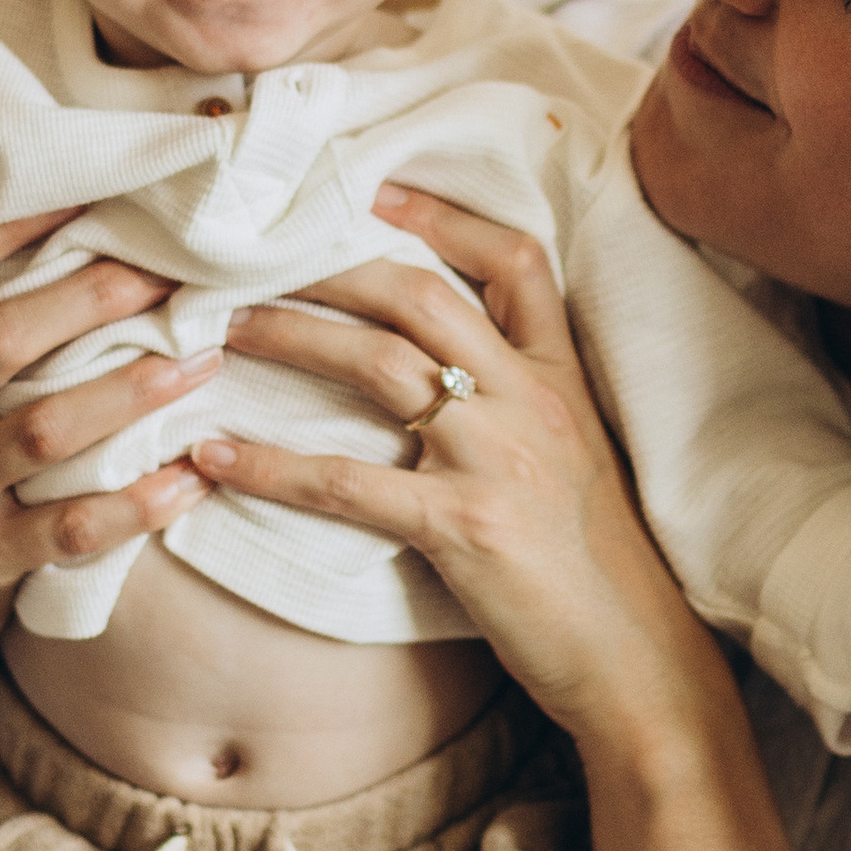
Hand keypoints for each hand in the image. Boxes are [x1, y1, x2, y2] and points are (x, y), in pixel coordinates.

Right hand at [0, 209, 222, 793]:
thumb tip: (93, 228)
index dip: (6, 226)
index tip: (92, 192)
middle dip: (89, 298)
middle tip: (172, 275)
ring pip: (39, 432)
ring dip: (129, 393)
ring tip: (203, 362)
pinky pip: (66, 531)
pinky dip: (135, 504)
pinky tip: (192, 480)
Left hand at [195, 180, 720, 751]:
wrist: (637, 659)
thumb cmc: (595, 569)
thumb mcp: (575, 460)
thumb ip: (520, 404)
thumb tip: (440, 377)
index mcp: (560, 379)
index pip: (516, 261)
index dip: (443, 217)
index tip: (371, 192)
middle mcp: (530, 401)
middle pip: (419, 295)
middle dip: (329, 266)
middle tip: (252, 260)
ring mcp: (497, 459)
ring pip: (376, 365)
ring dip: (288, 337)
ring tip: (221, 330)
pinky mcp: (463, 528)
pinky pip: (344, 483)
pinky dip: (268, 465)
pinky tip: (214, 456)